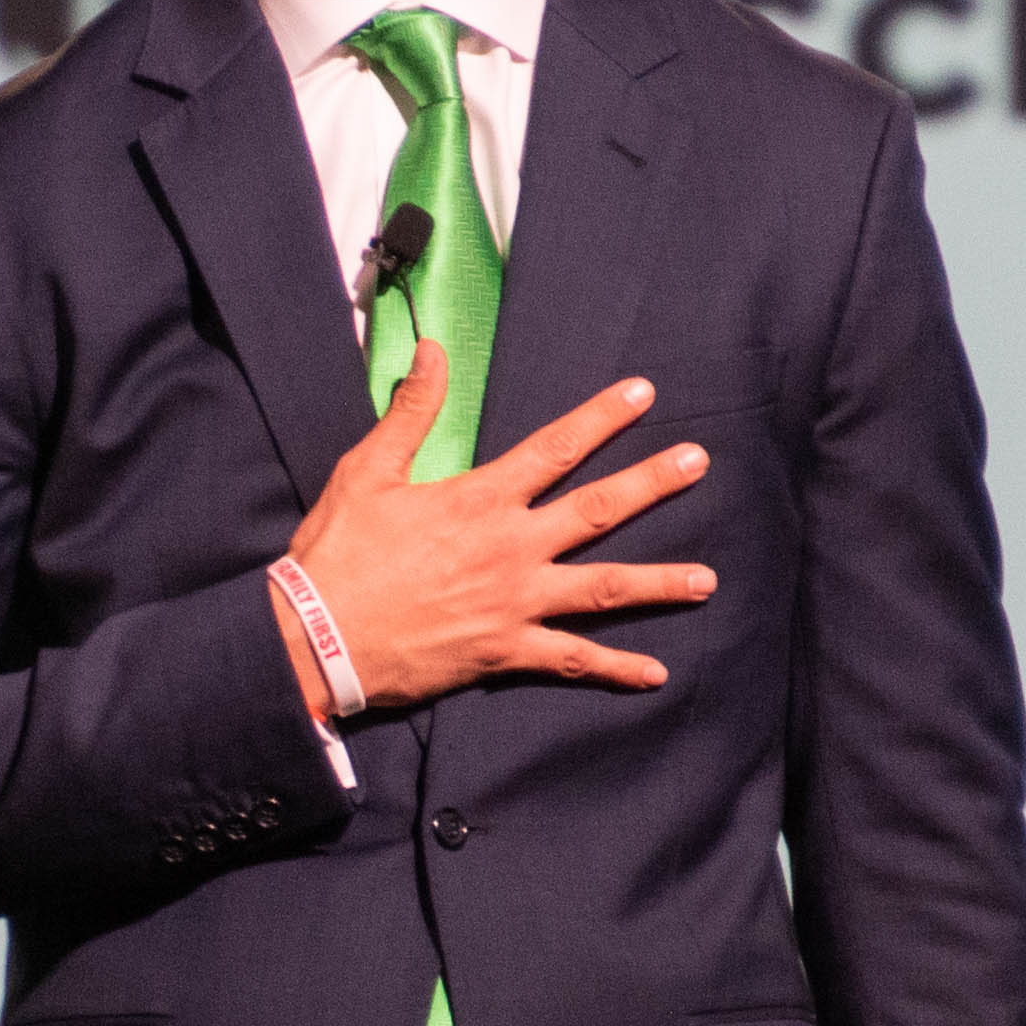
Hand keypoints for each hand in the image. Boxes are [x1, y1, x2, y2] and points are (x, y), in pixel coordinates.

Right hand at [276, 351, 713, 714]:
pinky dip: (616, 669)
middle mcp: (511, 548)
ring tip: (708, 579)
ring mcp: (515, 603)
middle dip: (653, 483)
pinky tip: (656, 673)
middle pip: (599, 510)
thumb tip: (432, 351)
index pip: (556, 447)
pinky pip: (572, 661)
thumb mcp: (368, 471)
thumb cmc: (338, 554)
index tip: (643, 393)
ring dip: (659, 582)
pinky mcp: (505, 651)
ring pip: (603, 589)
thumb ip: (411, 412)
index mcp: (481, 499)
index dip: (603, 417)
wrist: (317, 638)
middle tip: (698, 462)